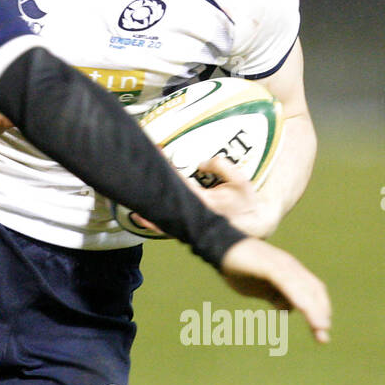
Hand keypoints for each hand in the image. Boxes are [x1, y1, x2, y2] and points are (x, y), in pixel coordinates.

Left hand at [129, 155, 281, 238]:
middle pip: (165, 203)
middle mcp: (193, 215)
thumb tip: (201, 163)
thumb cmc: (247, 203)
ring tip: (131, 202)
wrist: (254, 227)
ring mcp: (191, 225)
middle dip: (150, 189)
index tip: (158, 153)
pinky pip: (167, 227)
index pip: (179, 182)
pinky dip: (154, 221)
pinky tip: (141, 215)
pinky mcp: (190, 231)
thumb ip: (222, 166)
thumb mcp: (241, 181)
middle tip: (136, 177)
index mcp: (204, 201)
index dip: (166, 168)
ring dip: (147, 210)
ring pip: (163, 219)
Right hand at [218, 237, 330, 343]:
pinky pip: (288, 283)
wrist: (220, 247)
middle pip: (314, 290)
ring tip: (319, 328)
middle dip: (320, 314)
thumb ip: (274, 296)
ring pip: (304, 288)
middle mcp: (290, 267)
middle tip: (323, 336)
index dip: (321, 309)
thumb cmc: (239, 267)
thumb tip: (286, 309)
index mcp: (290, 272)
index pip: (313, 290)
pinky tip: (304, 309)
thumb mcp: (259, 288)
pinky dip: (299, 297)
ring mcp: (281, 265)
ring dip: (314, 309)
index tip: (322, 330)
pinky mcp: (270, 266)